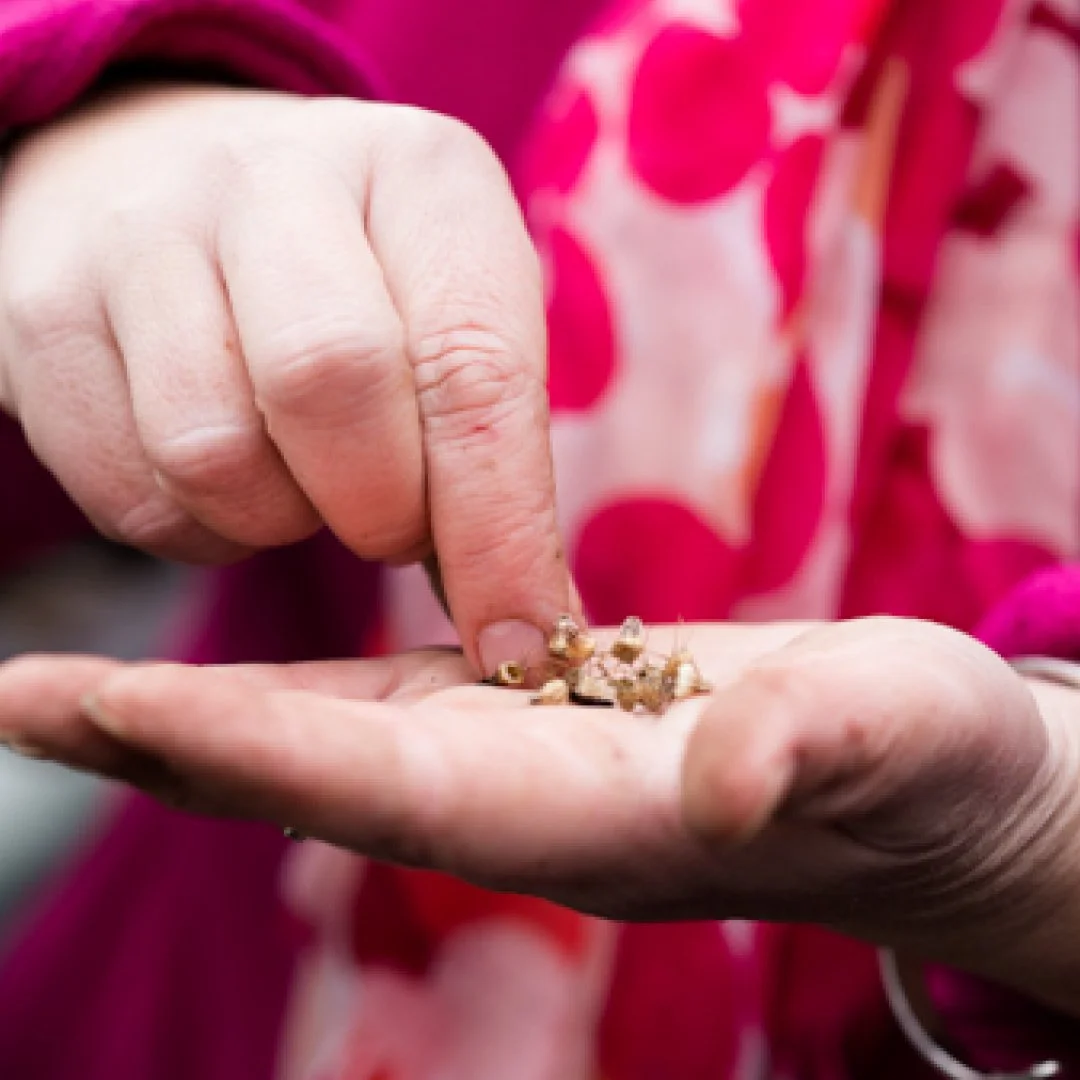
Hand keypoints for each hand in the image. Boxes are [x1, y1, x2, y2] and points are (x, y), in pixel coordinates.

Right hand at [0, 84, 568, 671]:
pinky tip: (233, 478)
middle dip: (379, 509)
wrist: (172, 181)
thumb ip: (496, 449)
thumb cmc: (360, 277)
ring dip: (279, 521)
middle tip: (393, 527)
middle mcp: (273, 177)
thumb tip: (529, 626)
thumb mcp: (452, 313)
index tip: (517, 643)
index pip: (473, 369)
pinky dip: (201, 529)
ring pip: (214, 457)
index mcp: (417, 174)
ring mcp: (139, 236)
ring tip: (305, 482)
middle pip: (331, 388)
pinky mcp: (43, 315)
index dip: (500, 531)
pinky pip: (130, 495)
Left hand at [3, 617, 1079, 1011]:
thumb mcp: (900, 734)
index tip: (88, 708)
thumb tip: (732, 773)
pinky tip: (238, 670)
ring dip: (208, 717)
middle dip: (166, 741)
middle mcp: (529, 801)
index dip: (237, 749)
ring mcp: (528, 763)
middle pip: (317, 776)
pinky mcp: (545, 717)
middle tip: (21, 694)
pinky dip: (300, 697)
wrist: (929, 783)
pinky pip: (395, 708)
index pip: (383, 787)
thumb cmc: (925, 762)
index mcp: (592, 815)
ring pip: (337, 742)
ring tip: (79, 683)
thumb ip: (819, 749)